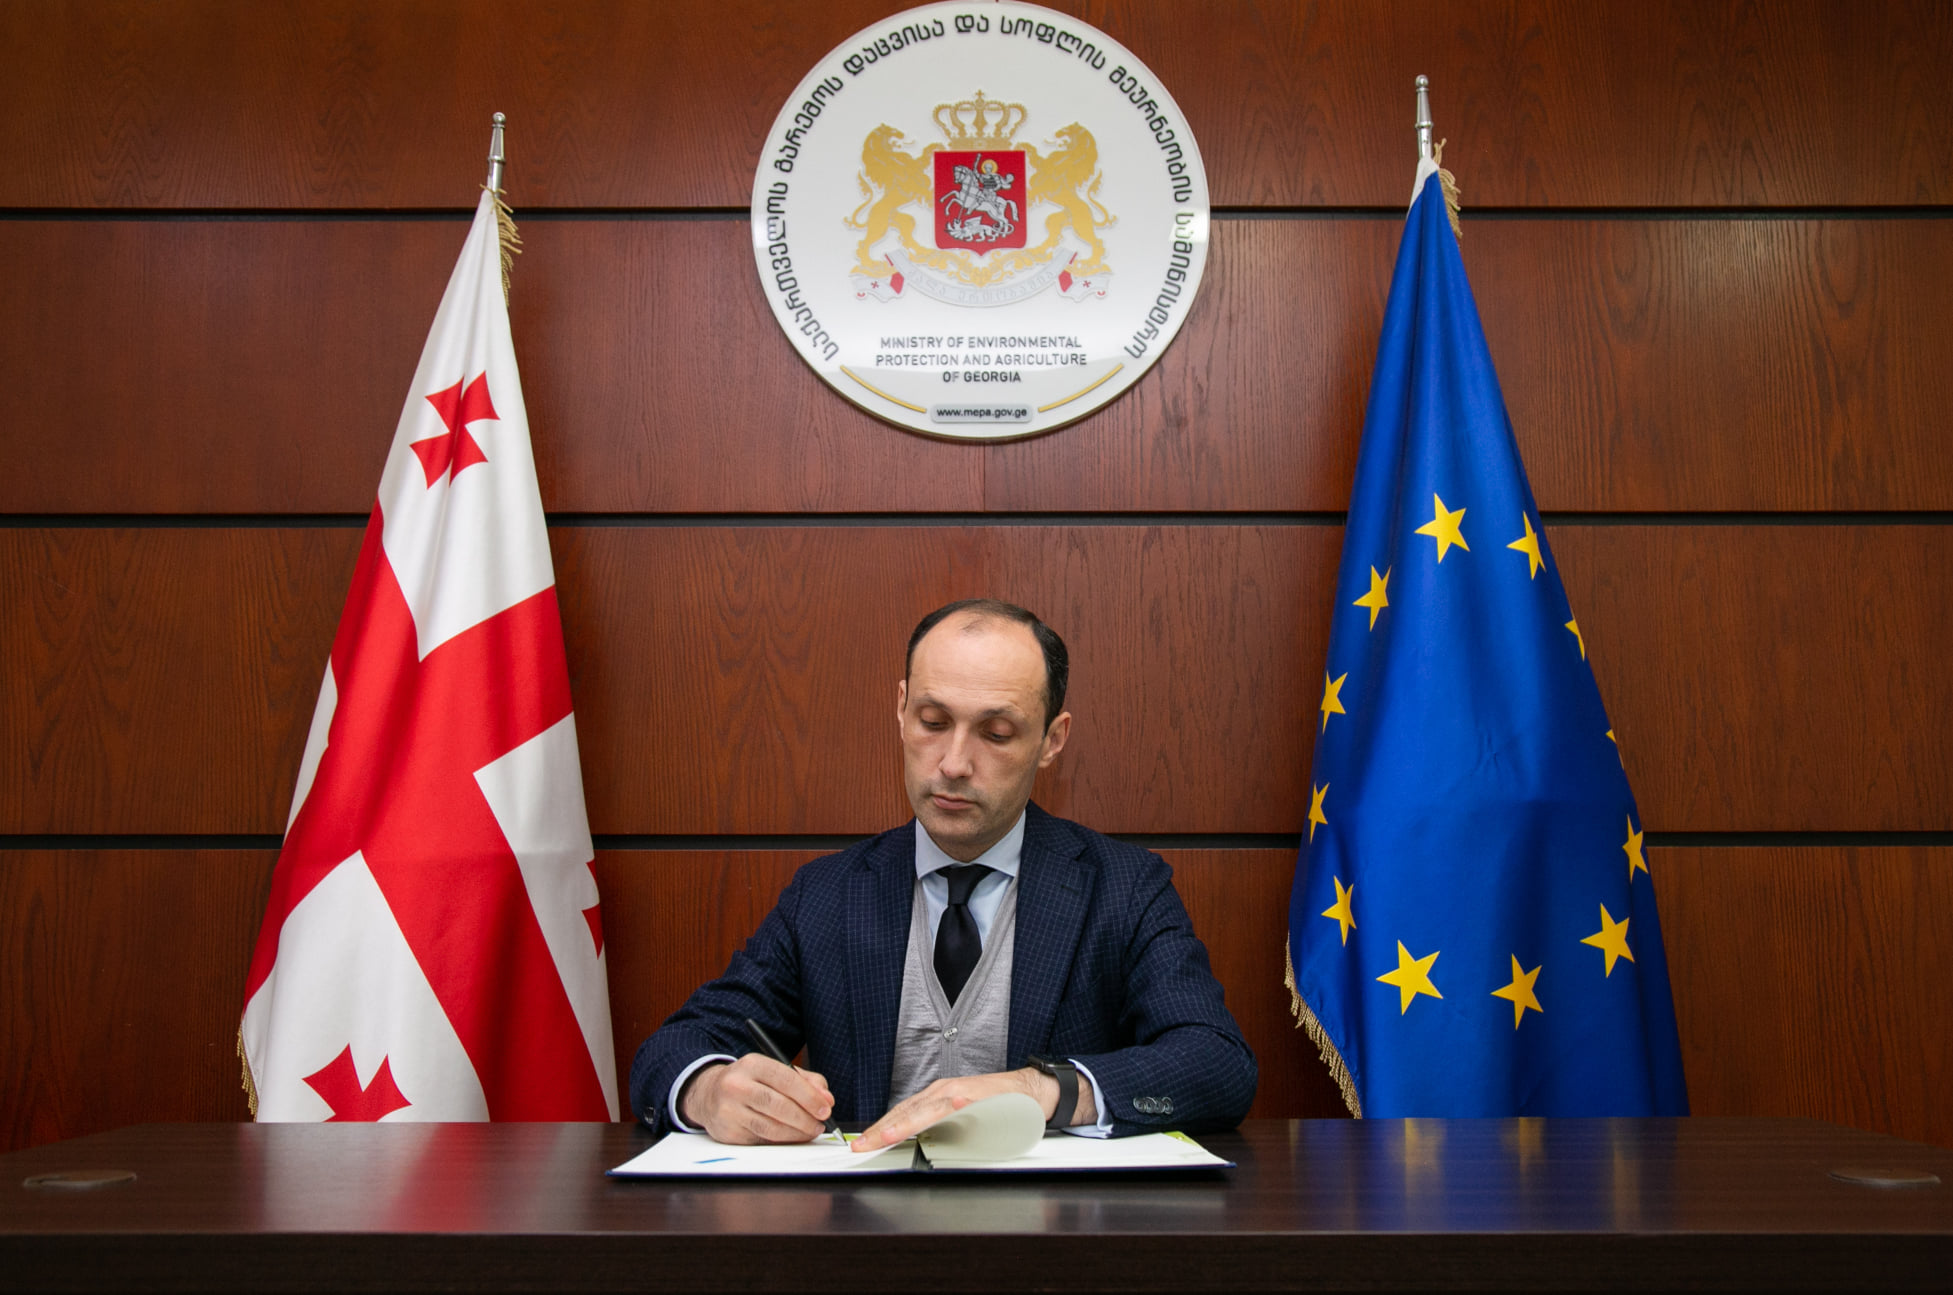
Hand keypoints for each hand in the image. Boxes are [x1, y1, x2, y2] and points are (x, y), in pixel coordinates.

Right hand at [679, 1054, 833, 1144]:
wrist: (708, 1094)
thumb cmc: (749, 1082)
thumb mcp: (773, 1070)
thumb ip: (805, 1080)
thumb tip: (826, 1098)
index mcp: (752, 1064)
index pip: (786, 1080)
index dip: (810, 1096)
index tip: (826, 1108)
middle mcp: (737, 1085)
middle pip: (779, 1105)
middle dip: (805, 1118)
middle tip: (820, 1124)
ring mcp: (730, 1110)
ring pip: (771, 1127)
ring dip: (796, 1133)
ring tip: (810, 1131)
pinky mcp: (728, 1132)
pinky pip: (761, 1139)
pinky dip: (781, 1140)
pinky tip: (791, 1137)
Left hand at [852, 1066, 1086, 1152]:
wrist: (1028, 1090)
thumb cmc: (995, 1106)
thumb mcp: (960, 1118)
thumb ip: (940, 1128)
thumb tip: (918, 1147)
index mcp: (936, 1098)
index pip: (901, 1114)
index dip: (880, 1129)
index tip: (862, 1143)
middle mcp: (943, 1091)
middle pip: (906, 1112)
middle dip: (882, 1130)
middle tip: (862, 1146)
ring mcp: (959, 1091)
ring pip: (926, 1108)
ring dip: (904, 1123)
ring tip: (886, 1136)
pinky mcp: (978, 1094)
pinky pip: (959, 1103)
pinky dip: (948, 1105)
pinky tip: (943, 1109)